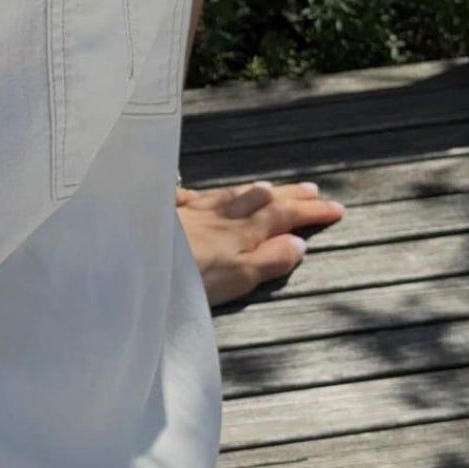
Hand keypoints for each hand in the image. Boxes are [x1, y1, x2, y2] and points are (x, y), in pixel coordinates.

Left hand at [177, 179, 344, 306]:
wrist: (132, 263)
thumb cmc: (188, 279)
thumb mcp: (238, 278)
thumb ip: (270, 260)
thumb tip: (299, 242)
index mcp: (243, 231)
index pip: (285, 216)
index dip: (311, 212)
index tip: (336, 208)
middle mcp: (220, 215)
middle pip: (261, 199)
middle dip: (289, 194)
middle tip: (313, 189)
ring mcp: (191, 212)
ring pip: (229, 195)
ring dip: (254, 190)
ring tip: (271, 187)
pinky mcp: (162, 215)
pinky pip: (187, 198)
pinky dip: (200, 196)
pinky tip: (197, 195)